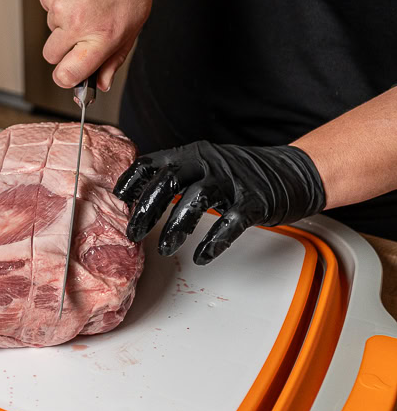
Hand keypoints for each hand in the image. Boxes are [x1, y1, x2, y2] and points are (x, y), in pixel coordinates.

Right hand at [38, 0, 153, 90]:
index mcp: (100, 35)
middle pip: (51, 56)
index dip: (67, 79)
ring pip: (50, 28)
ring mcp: (56, 3)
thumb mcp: (135, 21)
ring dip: (64, 20)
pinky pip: (46, 4)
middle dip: (64, 50)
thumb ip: (115, 57)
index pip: (67, 76)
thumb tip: (101, 83)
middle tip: (82, 32)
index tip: (71, 76)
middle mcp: (76, 21)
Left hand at [113, 142, 326, 264]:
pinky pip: (231, 222)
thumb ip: (175, 177)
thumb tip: (138, 199)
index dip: (131, 181)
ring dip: (177, 226)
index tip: (117, 202)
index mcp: (192, 155)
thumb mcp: (204, 167)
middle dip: (147, 208)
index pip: (152, 162)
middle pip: (169, 180)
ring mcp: (234, 181)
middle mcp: (210, 163)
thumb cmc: (241, 176)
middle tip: (133, 233)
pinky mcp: (255, 202)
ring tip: (164, 248)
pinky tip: (202, 256)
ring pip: (197, 199)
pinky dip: (214, 241)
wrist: (293, 172)